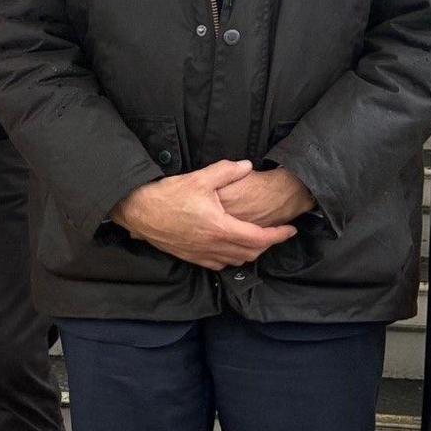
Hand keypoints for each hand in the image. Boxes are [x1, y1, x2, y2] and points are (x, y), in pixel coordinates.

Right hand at [112, 160, 297, 271]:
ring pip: (236, 261)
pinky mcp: (190, 257)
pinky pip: (218, 265)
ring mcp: (201, 254)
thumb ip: (227, 171)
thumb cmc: (168, 195)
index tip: (291, 230)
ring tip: (256, 240)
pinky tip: (230, 249)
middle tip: (275, 233)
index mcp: (221, 227)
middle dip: (267, 244)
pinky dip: (231, 259)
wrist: (139, 211)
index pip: (259, 237)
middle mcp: (214, 245)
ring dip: (250, 252)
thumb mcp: (199, 178)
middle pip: (251, 253)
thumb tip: (248, 165)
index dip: (279, 235)